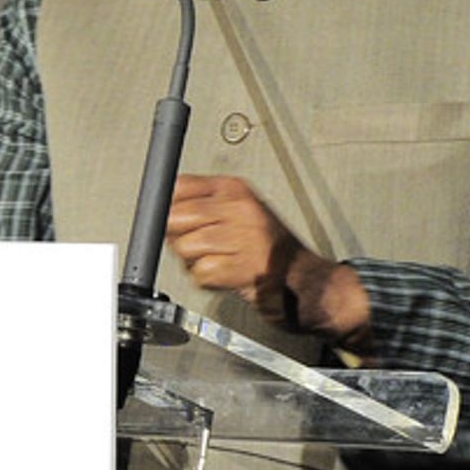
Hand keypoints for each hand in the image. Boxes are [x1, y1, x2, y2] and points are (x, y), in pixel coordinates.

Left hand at [164, 174, 373, 349]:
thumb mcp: (240, 214)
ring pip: (185, 247)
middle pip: (176, 217)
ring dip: (195, 262)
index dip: (169, 207)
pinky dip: (209, 280)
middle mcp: (240, 208)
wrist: (308, 282)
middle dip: (179, 238)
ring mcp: (243, 237)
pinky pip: (201, 273)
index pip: (180, 187)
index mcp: (236, 190)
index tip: (177, 221)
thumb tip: (161, 212)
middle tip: (201, 247)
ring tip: (220, 262)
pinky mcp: (243, 266)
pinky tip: (227, 276)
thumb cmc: (271, 250)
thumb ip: (203, 208)